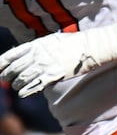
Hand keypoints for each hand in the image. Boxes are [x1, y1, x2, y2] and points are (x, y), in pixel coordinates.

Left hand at [0, 24, 116, 96]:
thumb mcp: (51, 40)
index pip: (11, 55)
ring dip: (16, 84)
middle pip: (15, 68)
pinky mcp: (54, 75)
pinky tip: (22, 93)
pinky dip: (27, 90)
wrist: (89, 47)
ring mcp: (45, 65)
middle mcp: (37, 55)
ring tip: (15, 87)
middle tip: (5, 79)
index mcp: (35, 45)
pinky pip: (36, 85)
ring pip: (23, 77)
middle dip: (7, 75)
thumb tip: (29, 53)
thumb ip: (38, 48)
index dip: (2, 63)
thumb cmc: (72, 43)